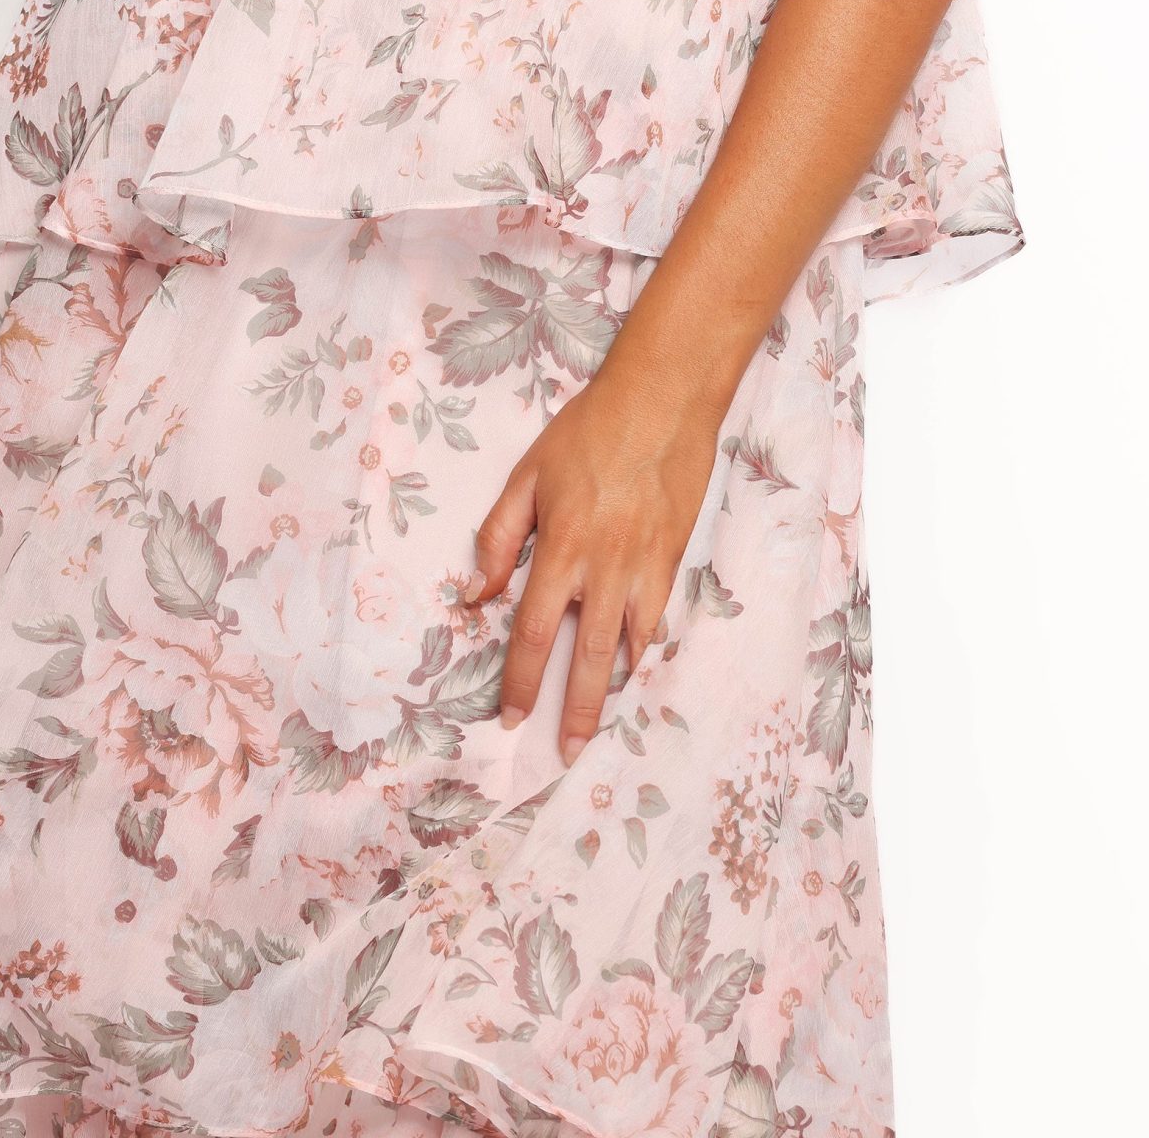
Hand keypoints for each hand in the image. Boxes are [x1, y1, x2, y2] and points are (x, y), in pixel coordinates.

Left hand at [464, 364, 721, 765]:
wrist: (664, 398)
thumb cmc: (590, 430)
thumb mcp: (529, 474)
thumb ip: (499, 537)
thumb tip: (474, 594)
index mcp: (561, 549)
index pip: (532, 634)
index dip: (520, 682)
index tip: (511, 716)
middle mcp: (604, 569)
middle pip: (584, 657)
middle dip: (572, 710)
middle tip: (563, 751)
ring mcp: (644, 567)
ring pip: (627, 647)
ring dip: (611, 693)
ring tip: (598, 728)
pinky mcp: (673, 558)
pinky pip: (657, 618)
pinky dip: (644, 649)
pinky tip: (635, 667)